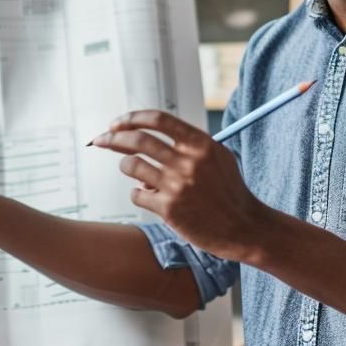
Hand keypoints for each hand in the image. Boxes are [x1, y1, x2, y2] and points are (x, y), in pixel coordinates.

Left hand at [90, 110, 270, 262]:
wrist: (243, 228)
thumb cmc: (229, 192)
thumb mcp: (218, 157)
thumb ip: (188, 143)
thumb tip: (150, 133)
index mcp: (201, 144)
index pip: (158, 119)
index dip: (132, 117)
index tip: (117, 123)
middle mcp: (188, 161)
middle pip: (137, 139)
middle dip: (112, 138)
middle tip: (101, 140)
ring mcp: (177, 185)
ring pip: (131, 165)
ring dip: (126, 166)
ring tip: (136, 172)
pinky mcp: (168, 209)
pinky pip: (137, 194)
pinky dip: (138, 193)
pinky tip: (150, 196)